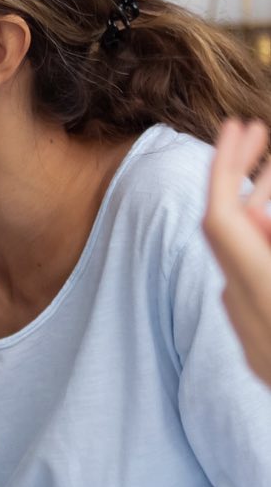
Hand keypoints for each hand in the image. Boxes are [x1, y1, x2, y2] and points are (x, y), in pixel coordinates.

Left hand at [206, 120, 270, 384]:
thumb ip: (268, 243)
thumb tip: (258, 209)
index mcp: (263, 291)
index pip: (220, 218)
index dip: (224, 167)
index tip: (236, 126)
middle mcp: (246, 313)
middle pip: (228, 234)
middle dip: (243, 181)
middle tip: (257, 135)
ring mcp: (251, 341)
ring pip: (243, 263)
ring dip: (259, 220)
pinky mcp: (263, 360)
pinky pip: (255, 294)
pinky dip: (266, 258)